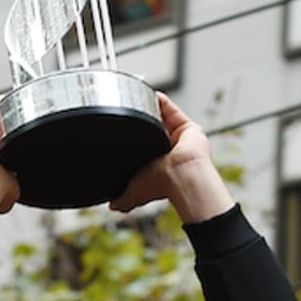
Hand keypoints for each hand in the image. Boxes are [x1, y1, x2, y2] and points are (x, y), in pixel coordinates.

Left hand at [109, 93, 232, 222]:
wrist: (180, 177)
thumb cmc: (161, 185)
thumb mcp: (134, 191)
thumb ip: (122, 198)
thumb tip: (112, 206)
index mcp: (159, 165)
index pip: (145, 148)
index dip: (135, 140)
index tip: (123, 132)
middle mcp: (170, 152)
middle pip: (154, 131)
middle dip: (142, 122)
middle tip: (129, 112)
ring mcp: (180, 139)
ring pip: (163, 119)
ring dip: (151, 109)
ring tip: (136, 101)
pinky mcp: (188, 127)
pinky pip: (172, 109)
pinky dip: (161, 101)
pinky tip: (149, 94)